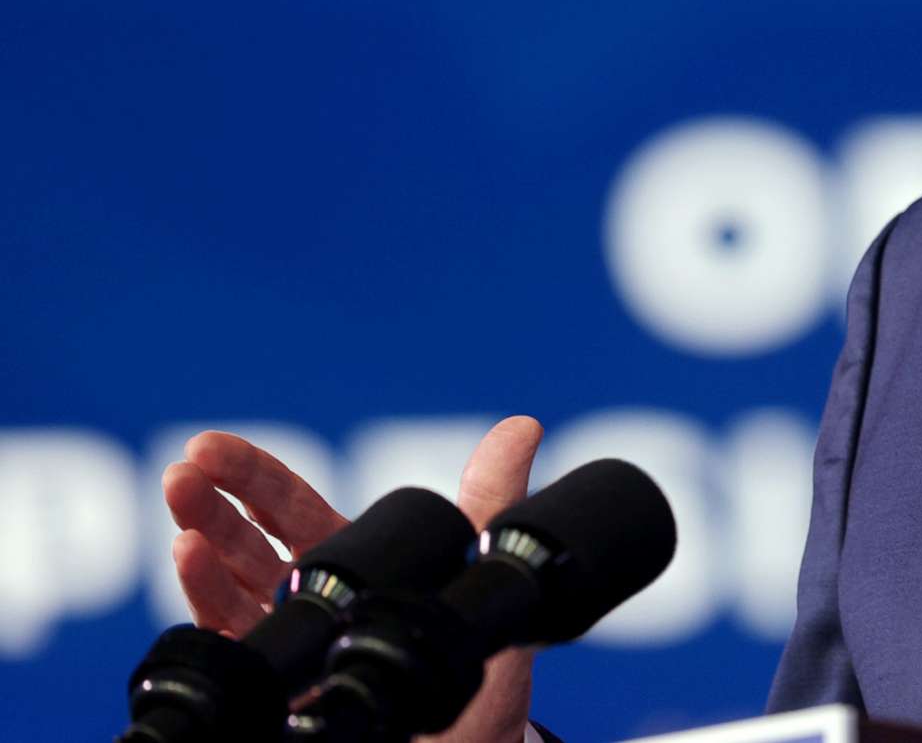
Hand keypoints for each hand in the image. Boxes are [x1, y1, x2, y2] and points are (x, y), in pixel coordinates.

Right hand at [162, 416, 545, 742]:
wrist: (469, 733)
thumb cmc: (470, 649)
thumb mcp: (483, 564)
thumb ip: (492, 496)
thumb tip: (521, 427)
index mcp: (350, 556)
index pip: (287, 505)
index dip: (249, 475)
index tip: (210, 446)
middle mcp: (309, 593)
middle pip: (246, 538)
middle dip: (211, 501)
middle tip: (184, 471)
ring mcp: (289, 636)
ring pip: (230, 584)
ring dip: (202, 547)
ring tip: (183, 513)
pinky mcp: (281, 678)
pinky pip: (235, 636)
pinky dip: (207, 598)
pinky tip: (192, 565)